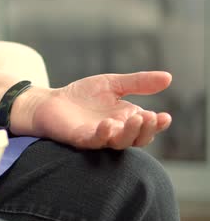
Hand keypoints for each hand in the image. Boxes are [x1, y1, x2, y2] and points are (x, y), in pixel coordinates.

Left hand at [24, 71, 171, 148]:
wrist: (51, 101)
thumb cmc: (82, 95)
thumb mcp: (113, 84)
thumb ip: (138, 82)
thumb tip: (169, 78)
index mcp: (126, 120)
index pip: (147, 127)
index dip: (157, 125)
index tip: (164, 117)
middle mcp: (116, 132)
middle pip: (137, 138)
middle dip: (145, 129)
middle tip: (148, 116)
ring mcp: (98, 137)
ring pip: (119, 142)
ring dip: (128, 132)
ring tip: (133, 118)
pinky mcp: (80, 139)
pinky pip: (94, 141)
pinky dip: (103, 135)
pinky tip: (108, 125)